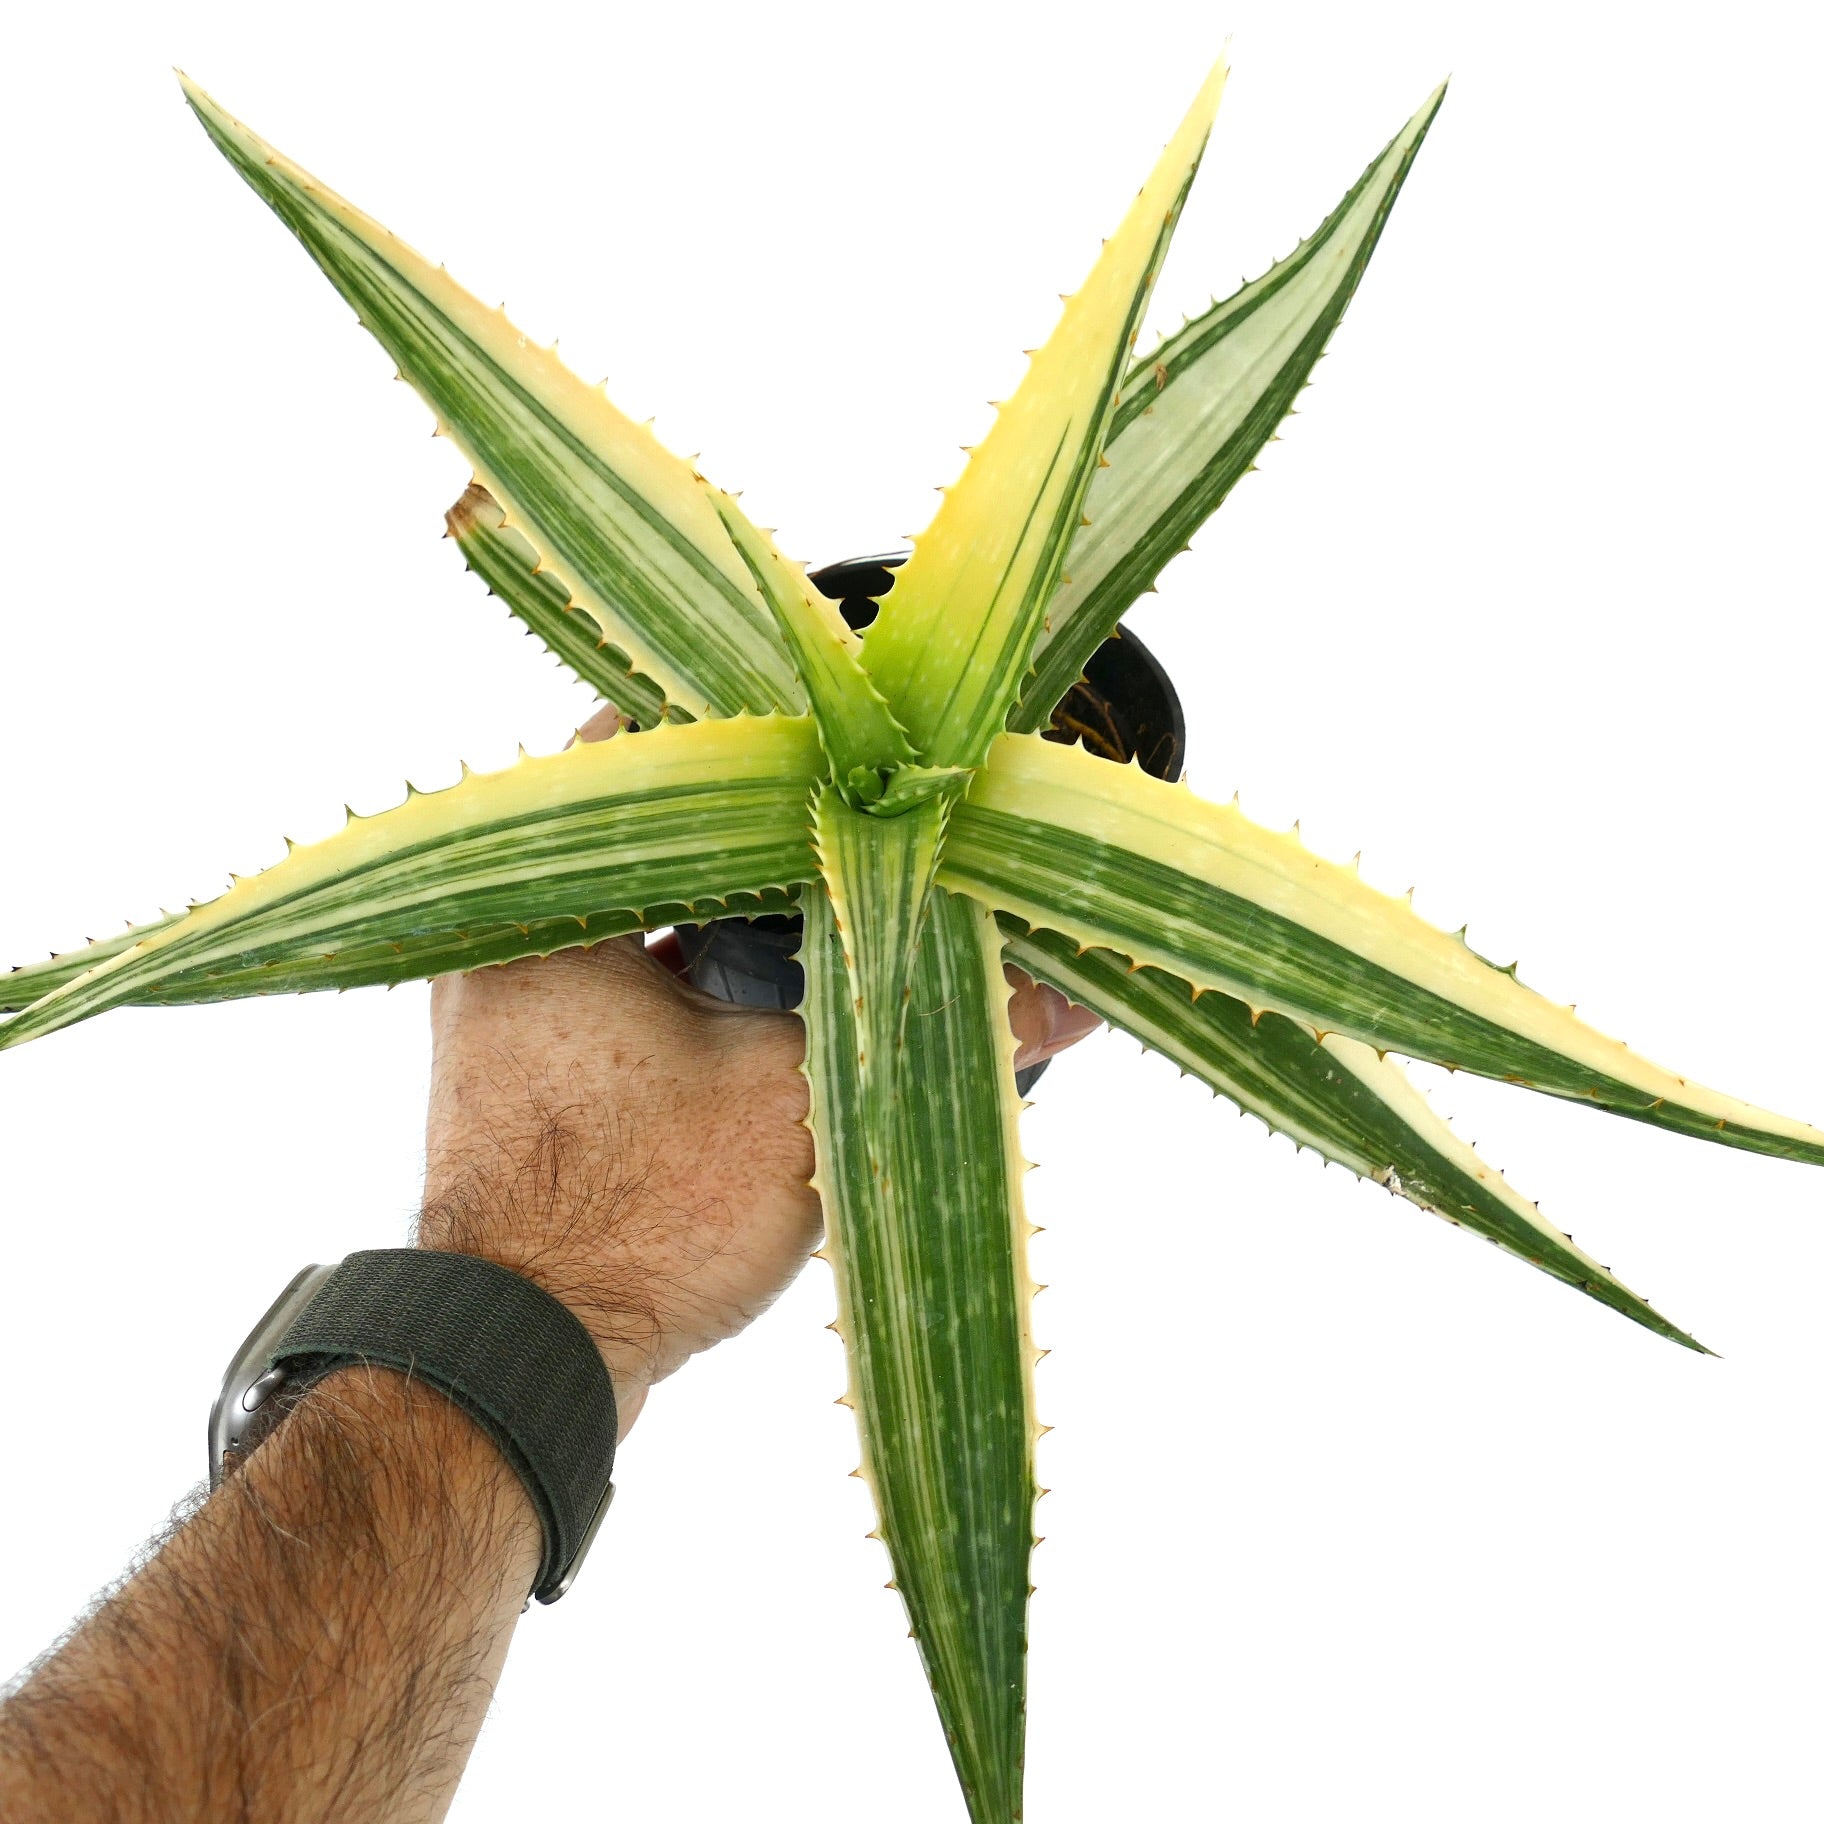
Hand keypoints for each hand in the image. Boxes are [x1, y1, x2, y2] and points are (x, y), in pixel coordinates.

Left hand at [418, 706, 1099, 1434]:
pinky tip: (788, 977)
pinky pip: (630, 972)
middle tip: (869, 805)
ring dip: (735, 900)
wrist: (527, 1366)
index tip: (850, 732)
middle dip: (765, 822)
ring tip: (846, 880)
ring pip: (647, 905)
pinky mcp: (536, 1061)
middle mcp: (507, 930)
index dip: (764, 730)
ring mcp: (511, 998)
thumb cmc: (636, 1223)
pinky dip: (702, 968)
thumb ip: (926, 1025)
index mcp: (547, 898)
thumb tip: (1068, 997)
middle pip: (659, 826)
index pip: (654, 740)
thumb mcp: (805, 1105)